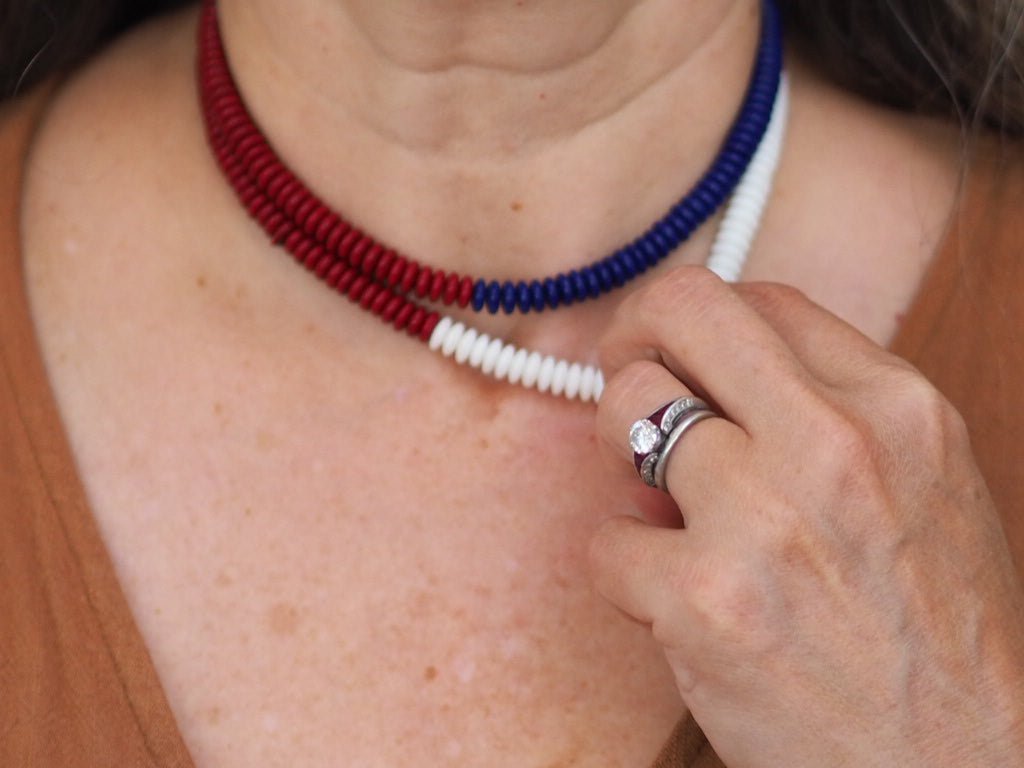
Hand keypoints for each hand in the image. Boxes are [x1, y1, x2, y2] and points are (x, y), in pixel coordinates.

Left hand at [591, 266, 1023, 766]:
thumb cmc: (937, 635)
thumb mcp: (922, 490)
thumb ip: (826, 416)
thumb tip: (698, 383)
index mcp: (896, 409)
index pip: (761, 300)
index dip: (696, 321)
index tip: (673, 352)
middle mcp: (834, 445)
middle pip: (682, 311)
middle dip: (634, 337)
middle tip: (626, 381)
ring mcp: (764, 521)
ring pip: (625, 412)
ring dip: (623, 457)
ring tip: (660, 505)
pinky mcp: (704, 603)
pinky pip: (606, 540)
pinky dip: (626, 568)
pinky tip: (672, 599)